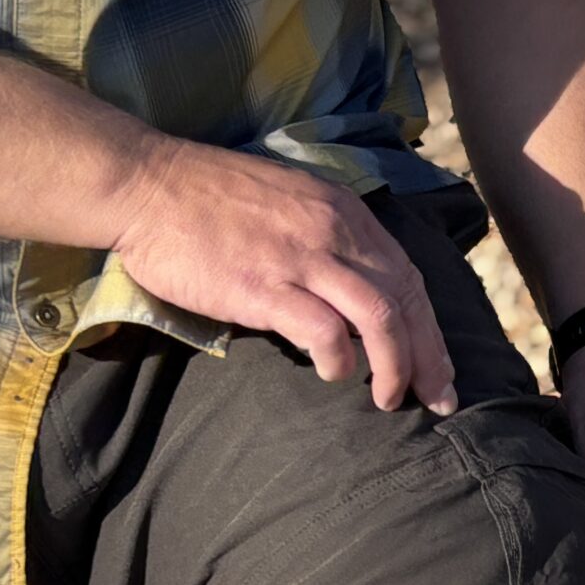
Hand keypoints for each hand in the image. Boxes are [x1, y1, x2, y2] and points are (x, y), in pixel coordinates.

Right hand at [110, 137, 456, 414]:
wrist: (146, 184)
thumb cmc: (206, 201)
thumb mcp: (287, 204)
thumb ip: (325, 241)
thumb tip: (351, 294)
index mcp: (342, 211)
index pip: (407, 276)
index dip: (430, 328)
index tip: (439, 369)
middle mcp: (333, 230)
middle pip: (406, 301)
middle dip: (429, 357)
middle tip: (436, 398)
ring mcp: (301, 258)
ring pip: (380, 319)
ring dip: (394, 367)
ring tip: (388, 399)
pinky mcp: (266, 286)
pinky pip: (326, 333)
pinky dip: (340, 361)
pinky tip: (334, 375)